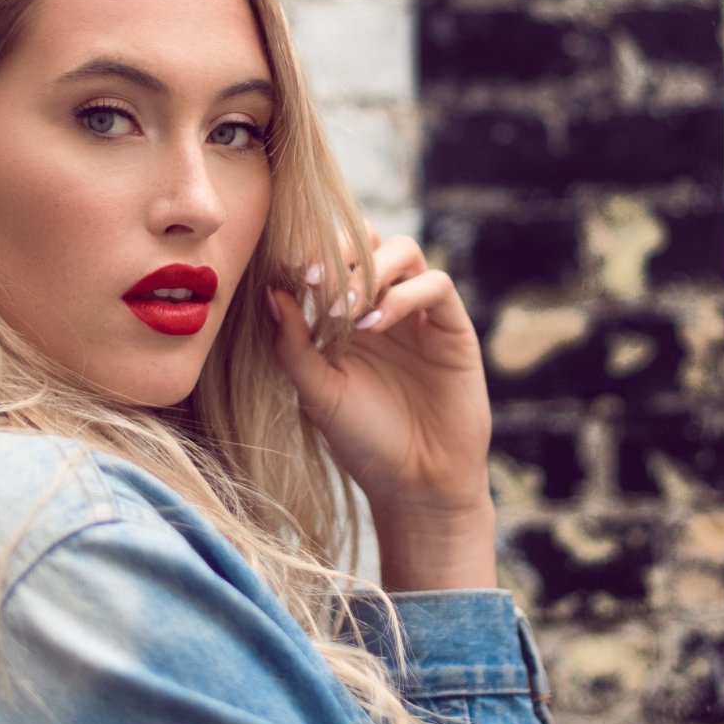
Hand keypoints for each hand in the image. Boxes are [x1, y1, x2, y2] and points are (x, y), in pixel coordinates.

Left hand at [266, 228, 495, 590]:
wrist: (416, 484)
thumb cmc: (364, 441)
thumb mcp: (316, 391)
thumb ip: (293, 343)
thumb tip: (271, 292)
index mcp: (347, 316)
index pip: (332, 258)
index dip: (310, 253)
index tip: (285, 273)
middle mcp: (384, 306)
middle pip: (369, 240)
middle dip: (339, 251)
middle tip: (312, 280)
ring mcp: (420, 314)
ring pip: (404, 252)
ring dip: (369, 270)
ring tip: (343, 312)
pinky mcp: (452, 327)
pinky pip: (435, 285)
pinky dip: (403, 295)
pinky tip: (376, 326)